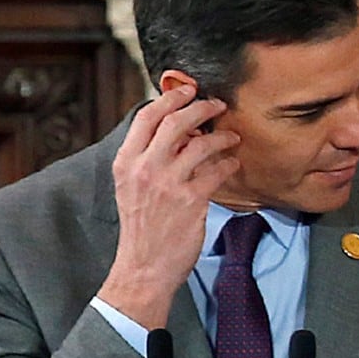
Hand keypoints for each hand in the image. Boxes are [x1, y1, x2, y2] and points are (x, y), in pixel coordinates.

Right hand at [99, 83, 234, 331]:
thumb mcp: (132, 188)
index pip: (145, 117)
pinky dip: (229, 164)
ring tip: (232, 137)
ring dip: (222, 137)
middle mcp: (143, 168)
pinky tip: (233, 164)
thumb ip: (147, 160)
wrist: (143, 267)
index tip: (187, 91)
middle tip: (218, 104)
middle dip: (201, 107)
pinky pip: (216, 171)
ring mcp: (167, 183)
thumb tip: (177, 134)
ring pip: (200, 144)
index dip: (170, 99)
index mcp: (125, 163)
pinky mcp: (190, 200)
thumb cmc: (141, 228)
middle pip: (175, 122)